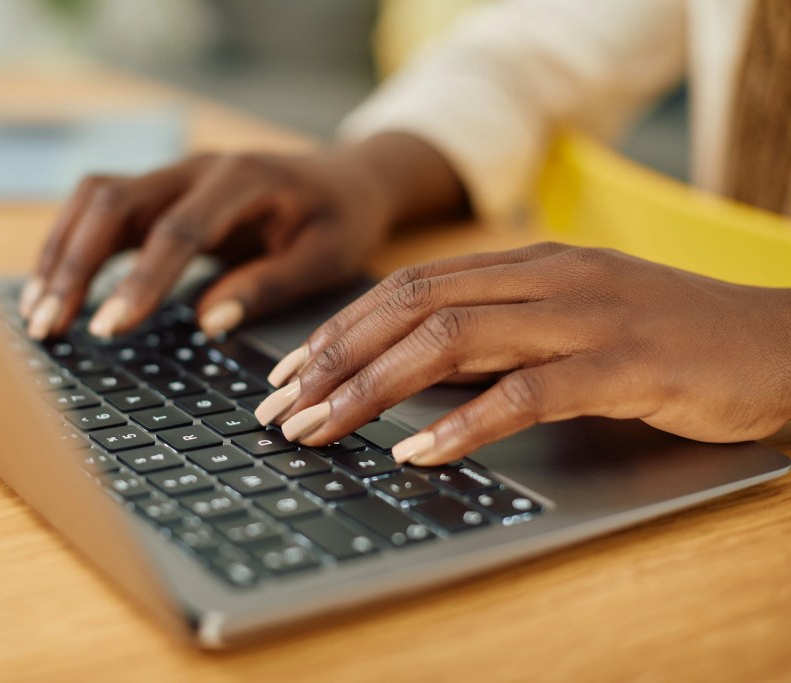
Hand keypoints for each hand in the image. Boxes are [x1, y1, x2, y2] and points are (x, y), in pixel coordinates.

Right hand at [18, 133, 465, 339]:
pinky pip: (101, 211)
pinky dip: (73, 247)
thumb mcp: (325, 258)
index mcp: (243, 180)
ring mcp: (173, 176)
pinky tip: (56, 290)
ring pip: (94, 200)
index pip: (178, 230)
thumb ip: (268, 285)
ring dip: (62, 254)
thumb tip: (208, 323)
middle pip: (114, 202)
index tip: (111, 329)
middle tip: (49, 327)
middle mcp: (196, 168)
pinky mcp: (161, 193)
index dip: (140, 281)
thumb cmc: (338, 220)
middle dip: (75, 265)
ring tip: (40, 315)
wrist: (344, 179)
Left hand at [255, 243, 790, 465]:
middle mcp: (544, 279)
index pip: (404, 287)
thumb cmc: (661, 337)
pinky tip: (419, 452)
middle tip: (280, 408)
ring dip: (373, 389)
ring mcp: (583, 316)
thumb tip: (403, 374)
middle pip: (410, 307)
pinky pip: (526, 393)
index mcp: (524, 264)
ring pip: (451, 342)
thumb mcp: (564, 321)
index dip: (337, 329)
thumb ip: (493, 337)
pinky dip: (464, 422)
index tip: (288, 373)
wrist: (775, 341)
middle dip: (332, 359)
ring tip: (322, 428)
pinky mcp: (623, 364)